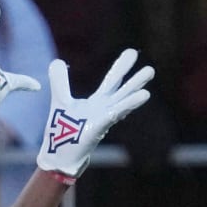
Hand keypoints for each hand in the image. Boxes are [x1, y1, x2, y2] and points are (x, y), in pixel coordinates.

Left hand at [36, 48, 154, 176]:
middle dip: (135, 79)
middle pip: (122, 91)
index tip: (132, 52)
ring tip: (149, 77)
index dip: (121, 67)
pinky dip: (127, 104)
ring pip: (122, 102)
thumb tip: (56, 61)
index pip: (112, 81)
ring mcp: (102, 119)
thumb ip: (60, 82)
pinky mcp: (98, 127)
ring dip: (134, 90)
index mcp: (97, 102)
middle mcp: (104, 110)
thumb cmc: (63, 130)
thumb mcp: (60, 100)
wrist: (58, 154)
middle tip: (150, 68)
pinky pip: (114, 114)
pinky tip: (143, 95)